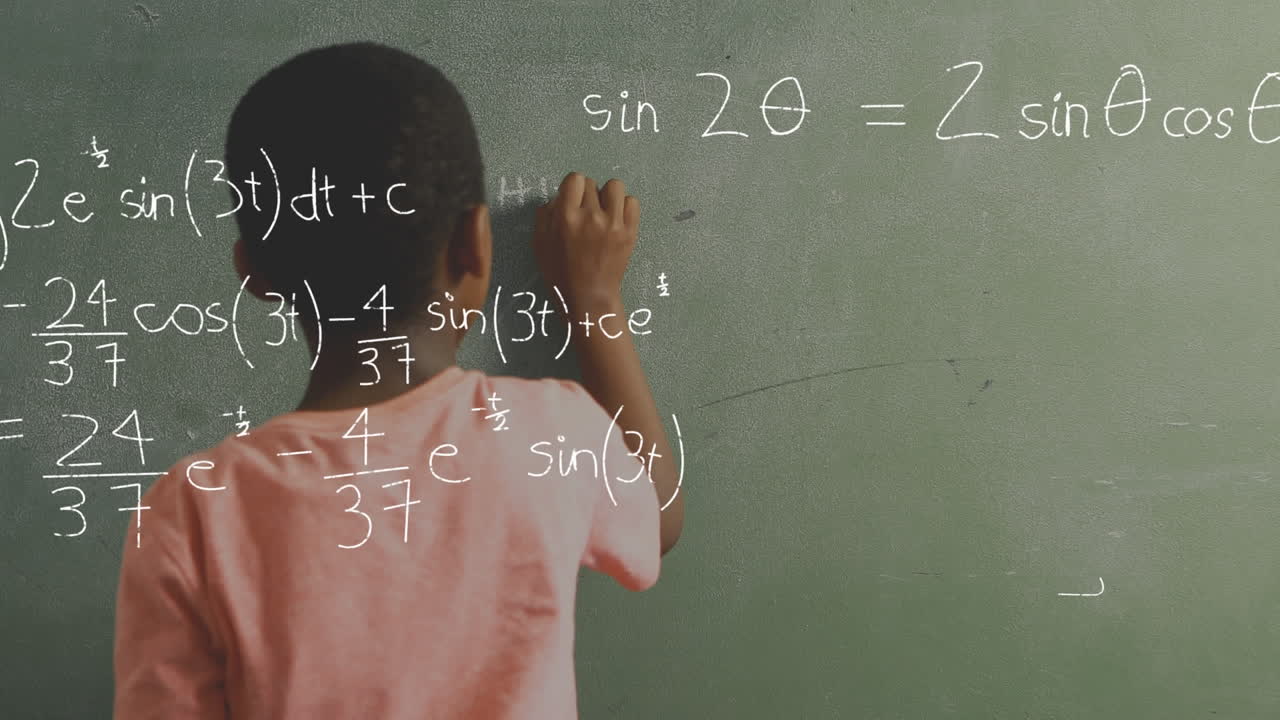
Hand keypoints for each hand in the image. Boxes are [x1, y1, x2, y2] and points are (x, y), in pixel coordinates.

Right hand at [533, 172, 638, 313]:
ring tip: (603, 212)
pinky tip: (616, 219)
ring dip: (607, 196)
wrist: (589, 296)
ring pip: (614, 186)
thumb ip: (545, 214)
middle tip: (585, 214)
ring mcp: (614, 223)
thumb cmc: (560, 272)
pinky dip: (624, 207)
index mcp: (566, 217)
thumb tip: (558, 197)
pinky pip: (632, 202)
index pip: (574, 179)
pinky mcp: (630, 231)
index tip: (571, 201)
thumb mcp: (539, 242)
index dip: (572, 188)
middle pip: (592, 184)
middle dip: (586, 196)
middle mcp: (591, 216)